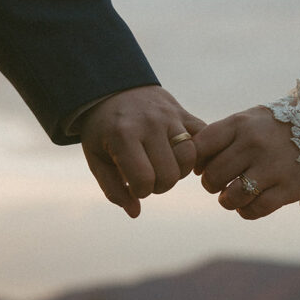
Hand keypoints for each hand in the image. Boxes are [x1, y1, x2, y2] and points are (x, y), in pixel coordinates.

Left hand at [79, 85, 205, 217]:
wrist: (114, 87)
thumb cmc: (102, 130)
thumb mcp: (96, 158)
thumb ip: (112, 189)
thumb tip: (135, 212)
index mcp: (123, 135)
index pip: (144, 180)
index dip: (140, 191)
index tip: (133, 185)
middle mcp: (150, 124)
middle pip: (170, 174)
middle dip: (160, 186)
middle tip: (149, 178)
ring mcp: (170, 116)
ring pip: (189, 158)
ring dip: (178, 172)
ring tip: (163, 168)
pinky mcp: (183, 112)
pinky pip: (203, 138)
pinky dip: (197, 153)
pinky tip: (182, 158)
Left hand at [194, 106, 299, 219]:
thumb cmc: (278, 126)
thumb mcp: (250, 119)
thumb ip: (223, 136)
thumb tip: (195, 163)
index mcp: (241, 124)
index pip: (201, 147)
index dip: (197, 162)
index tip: (204, 166)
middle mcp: (254, 144)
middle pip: (213, 176)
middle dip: (212, 184)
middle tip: (220, 183)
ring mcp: (272, 167)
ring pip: (231, 196)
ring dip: (227, 201)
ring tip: (232, 196)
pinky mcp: (289, 188)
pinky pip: (255, 209)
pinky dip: (246, 211)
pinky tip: (249, 204)